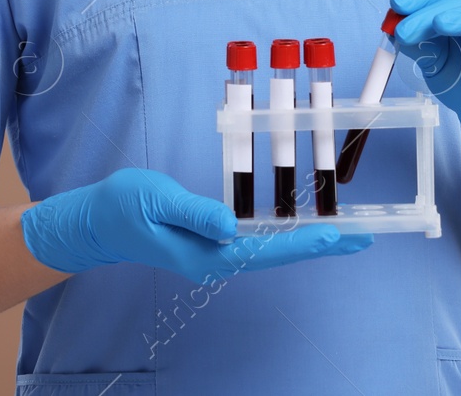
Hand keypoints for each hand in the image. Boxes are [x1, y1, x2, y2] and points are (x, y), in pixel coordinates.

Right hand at [21, 168, 371, 282]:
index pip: (266, 250)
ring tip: (346, 236)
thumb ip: (195, 212)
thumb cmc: (123, 207)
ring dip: (308, 243)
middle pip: (279, 256)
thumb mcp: (157, 200)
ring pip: (272, 251)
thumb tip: (230, 225)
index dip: (304, 243)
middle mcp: (216, 261)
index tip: (337, 236)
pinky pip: (258, 243)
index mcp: (206, 255)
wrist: (98, 222)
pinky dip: (286, 237)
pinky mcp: (212, 245)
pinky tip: (304, 231)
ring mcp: (215, 255)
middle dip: (320, 247)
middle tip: (362, 239)